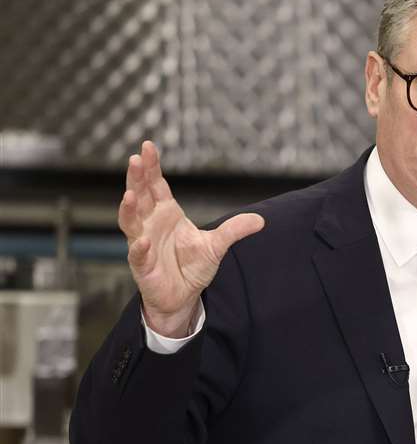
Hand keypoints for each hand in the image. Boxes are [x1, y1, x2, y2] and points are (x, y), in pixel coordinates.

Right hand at [119, 140, 263, 336]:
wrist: (182, 296)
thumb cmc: (192, 266)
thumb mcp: (216, 246)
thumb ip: (234, 230)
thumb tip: (261, 220)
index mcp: (166, 213)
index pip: (156, 185)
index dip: (151, 167)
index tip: (147, 147)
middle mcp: (150, 224)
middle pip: (140, 196)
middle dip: (136, 178)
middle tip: (135, 158)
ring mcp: (142, 243)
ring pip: (130, 222)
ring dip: (129, 208)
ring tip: (130, 194)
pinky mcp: (142, 266)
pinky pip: (137, 254)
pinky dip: (139, 247)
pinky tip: (143, 240)